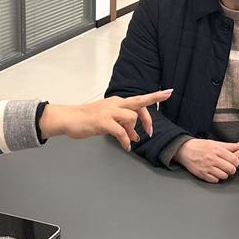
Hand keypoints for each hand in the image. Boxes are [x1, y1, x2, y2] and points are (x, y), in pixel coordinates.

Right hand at [39, 89, 172, 149]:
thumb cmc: (88, 120)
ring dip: (132, 130)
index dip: (155, 97)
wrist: (69, 118)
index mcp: (117, 102)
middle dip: (150, 112)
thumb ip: (123, 126)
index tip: (169, 92)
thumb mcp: (109, 122)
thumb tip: (135, 136)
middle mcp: (115, 103)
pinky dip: (125, 140)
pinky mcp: (103, 121)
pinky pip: (121, 131)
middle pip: (139, 103)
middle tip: (151, 131)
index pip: (139, 99)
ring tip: (129, 139)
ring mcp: (109, 111)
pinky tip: (125, 146)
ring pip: (131, 117)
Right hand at [174, 138, 238, 182]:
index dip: (236, 162)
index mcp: (217, 150)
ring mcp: (207, 167)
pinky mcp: (202, 174)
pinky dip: (216, 178)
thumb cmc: (201, 146)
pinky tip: (213, 172)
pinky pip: (215, 180)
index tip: (233, 162)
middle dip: (231, 169)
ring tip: (220, 169)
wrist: (185, 150)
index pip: (234, 160)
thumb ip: (230, 146)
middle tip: (228, 167)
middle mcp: (212, 159)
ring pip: (224, 176)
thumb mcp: (215, 143)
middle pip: (231, 169)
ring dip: (224, 174)